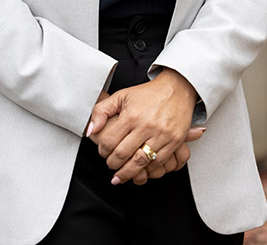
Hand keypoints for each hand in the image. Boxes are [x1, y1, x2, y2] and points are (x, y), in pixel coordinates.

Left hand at [87, 68, 197, 184]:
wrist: (175, 89)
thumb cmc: (147, 94)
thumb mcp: (121, 96)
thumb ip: (101, 111)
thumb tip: (90, 130)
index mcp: (131, 115)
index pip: (110, 141)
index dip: (103, 151)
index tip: (103, 152)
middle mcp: (146, 126)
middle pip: (123, 155)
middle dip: (113, 164)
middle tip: (111, 166)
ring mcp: (161, 135)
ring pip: (140, 162)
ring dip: (128, 173)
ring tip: (120, 176)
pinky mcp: (174, 141)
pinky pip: (158, 162)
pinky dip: (148, 170)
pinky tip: (141, 170)